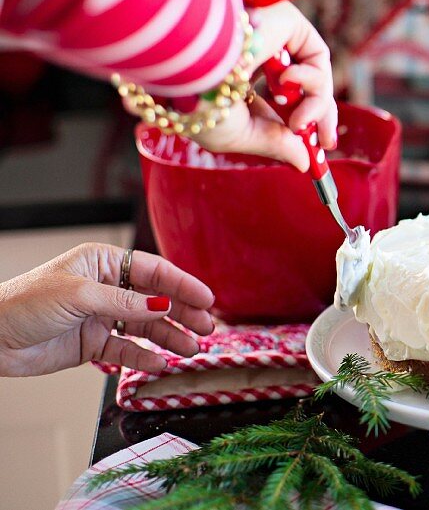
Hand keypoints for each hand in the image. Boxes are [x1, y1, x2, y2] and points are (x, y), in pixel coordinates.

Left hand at [0, 244, 214, 376]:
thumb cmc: (24, 303)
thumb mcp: (78, 295)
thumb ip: (124, 302)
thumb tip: (163, 304)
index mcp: (104, 263)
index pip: (154, 271)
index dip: (183, 284)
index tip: (207, 298)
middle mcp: (107, 287)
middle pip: (156, 299)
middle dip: (183, 313)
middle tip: (207, 327)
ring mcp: (101, 316)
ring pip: (145, 326)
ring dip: (169, 337)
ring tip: (191, 349)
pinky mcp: (92, 343)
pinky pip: (126, 349)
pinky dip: (143, 356)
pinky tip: (159, 362)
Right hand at [192, 0, 338, 172]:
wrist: (190, 64)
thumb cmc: (200, 103)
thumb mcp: (240, 135)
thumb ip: (275, 144)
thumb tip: (305, 162)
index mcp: (236, 80)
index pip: (280, 102)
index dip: (303, 124)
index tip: (319, 150)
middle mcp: (255, 55)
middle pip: (304, 87)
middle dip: (321, 116)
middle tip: (326, 143)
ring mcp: (271, 35)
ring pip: (315, 75)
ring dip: (316, 106)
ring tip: (296, 122)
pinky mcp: (285, 18)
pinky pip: (318, 55)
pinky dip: (314, 81)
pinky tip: (287, 85)